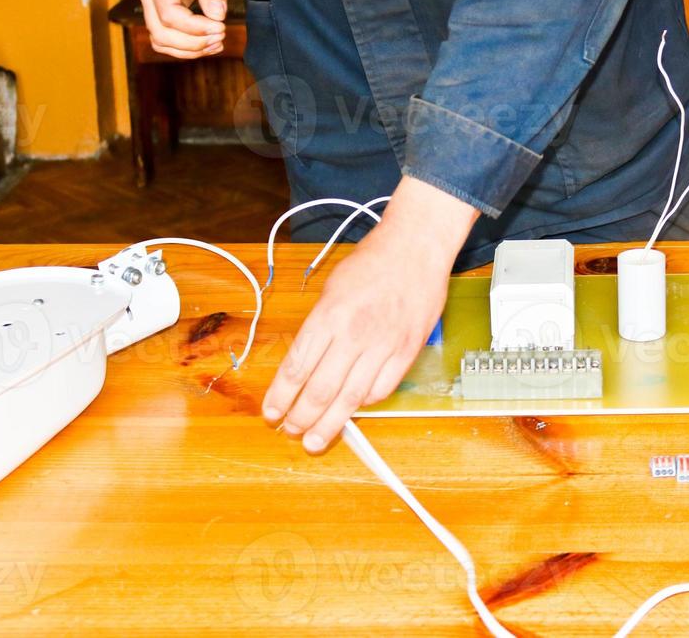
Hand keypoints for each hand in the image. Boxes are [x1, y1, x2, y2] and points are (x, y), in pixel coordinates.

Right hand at [134, 0, 229, 58]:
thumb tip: (217, 16)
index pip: (170, 15)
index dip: (195, 28)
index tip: (222, 27)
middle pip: (160, 33)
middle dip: (192, 42)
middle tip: (221, 38)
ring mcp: (150, 1)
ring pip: (160, 39)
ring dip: (188, 49)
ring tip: (217, 44)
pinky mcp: (159, 8)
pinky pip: (165, 35)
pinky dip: (184, 45)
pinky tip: (208, 42)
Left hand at [262, 176, 478, 451]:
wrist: (416, 248)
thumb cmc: (372, 263)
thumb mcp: (331, 288)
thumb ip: (319, 327)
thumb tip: (304, 364)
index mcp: (329, 316)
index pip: (297, 368)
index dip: (281, 396)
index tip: (272, 412)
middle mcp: (354, 334)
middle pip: (320, 390)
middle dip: (300, 417)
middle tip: (290, 431)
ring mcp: (384, 345)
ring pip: (351, 398)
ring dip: (330, 424)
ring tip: (314, 440)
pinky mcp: (408, 351)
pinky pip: (382, 388)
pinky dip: (365, 404)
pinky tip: (353, 409)